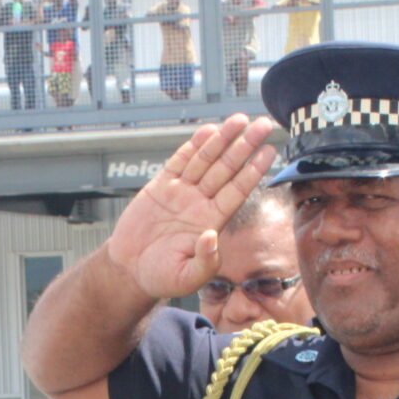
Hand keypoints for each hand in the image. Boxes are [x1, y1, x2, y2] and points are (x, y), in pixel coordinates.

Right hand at [102, 115, 278, 300]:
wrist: (129, 269)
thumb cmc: (160, 277)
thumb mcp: (186, 278)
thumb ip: (204, 262)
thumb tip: (212, 237)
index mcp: (211, 222)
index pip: (237, 191)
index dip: (253, 171)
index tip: (268, 151)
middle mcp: (200, 203)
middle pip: (227, 169)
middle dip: (244, 146)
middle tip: (263, 125)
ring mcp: (181, 193)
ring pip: (206, 160)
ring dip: (223, 139)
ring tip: (239, 120)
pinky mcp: (160, 187)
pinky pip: (180, 162)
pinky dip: (193, 146)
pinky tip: (209, 130)